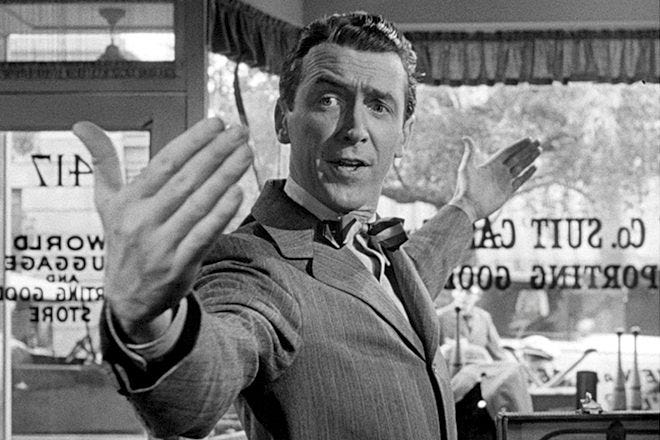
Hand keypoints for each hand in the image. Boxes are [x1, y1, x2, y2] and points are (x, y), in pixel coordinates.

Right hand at [73, 118, 251, 338]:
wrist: (125, 299)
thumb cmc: (123, 241)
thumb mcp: (106, 203)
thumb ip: (103, 162)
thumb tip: (81, 124)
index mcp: (129, 201)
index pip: (165, 163)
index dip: (192, 141)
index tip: (216, 123)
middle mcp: (143, 220)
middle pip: (186, 180)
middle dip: (216, 153)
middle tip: (241, 132)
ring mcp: (161, 244)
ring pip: (199, 204)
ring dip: (225, 176)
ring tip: (245, 154)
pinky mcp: (178, 266)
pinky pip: (204, 235)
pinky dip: (221, 214)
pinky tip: (238, 192)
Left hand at [451, 137, 540, 219]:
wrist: (468, 207)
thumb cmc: (465, 187)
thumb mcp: (466, 167)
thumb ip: (470, 152)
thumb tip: (465, 137)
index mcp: (491, 164)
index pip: (508, 151)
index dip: (518, 145)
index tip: (529, 138)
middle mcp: (499, 172)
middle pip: (516, 157)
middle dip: (528, 149)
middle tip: (539, 140)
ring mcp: (504, 181)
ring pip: (521, 167)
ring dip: (530, 158)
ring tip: (540, 149)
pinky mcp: (507, 192)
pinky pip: (520, 181)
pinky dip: (528, 174)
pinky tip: (535, 166)